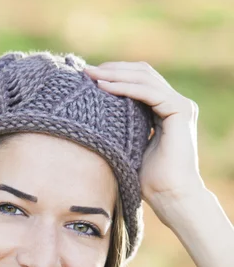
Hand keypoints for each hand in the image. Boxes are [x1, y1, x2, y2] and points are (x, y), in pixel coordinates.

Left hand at [83, 61, 205, 223]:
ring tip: (91, 75)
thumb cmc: (149, 181)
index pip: (139, 80)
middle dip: (112, 69)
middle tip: (85, 70)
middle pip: (142, 73)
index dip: (114, 75)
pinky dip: (125, 87)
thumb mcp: (130, 146)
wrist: (170, 196)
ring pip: (144, 78)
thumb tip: (94, 118)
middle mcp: (174, 103)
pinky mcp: (180, 110)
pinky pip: (148, 92)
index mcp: (165, 109)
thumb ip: (122, 128)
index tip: (88, 77)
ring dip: (115, 74)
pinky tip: (104, 86)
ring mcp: (180, 105)